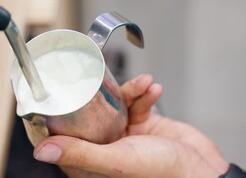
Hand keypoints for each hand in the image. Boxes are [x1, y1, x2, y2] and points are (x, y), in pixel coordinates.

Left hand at [33, 75, 228, 177]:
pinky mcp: (145, 125)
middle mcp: (106, 148)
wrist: (204, 171)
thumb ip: (81, 153)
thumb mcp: (116, 160)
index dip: (60, 117)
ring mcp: (126, 136)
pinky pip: (138, 103)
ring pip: (117, 104)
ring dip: (131, 89)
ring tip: (144, 83)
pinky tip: (154, 88)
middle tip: (103, 77)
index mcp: (92, 163)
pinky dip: (146, 93)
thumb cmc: (164, 174)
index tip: (56, 94)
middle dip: (101, 95)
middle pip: (91, 115)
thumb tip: (40, 152)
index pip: (66, 137)